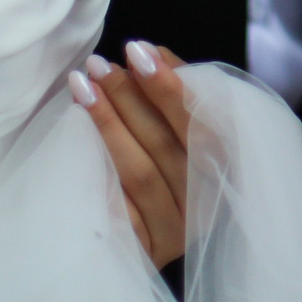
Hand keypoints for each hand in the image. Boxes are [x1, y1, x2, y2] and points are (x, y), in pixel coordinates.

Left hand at [73, 40, 193, 267]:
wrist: (145, 241)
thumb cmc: (168, 168)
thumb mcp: (182, 130)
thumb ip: (175, 94)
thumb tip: (149, 52)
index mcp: (226, 167)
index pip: (201, 122)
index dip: (170, 86)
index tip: (138, 51)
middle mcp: (206, 201)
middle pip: (166, 144)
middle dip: (130, 98)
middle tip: (99, 65)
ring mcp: (175, 230)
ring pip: (141, 173)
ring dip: (108, 125)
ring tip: (82, 88)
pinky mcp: (143, 250)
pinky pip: (118, 209)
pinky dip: (97, 171)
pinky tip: (75, 137)